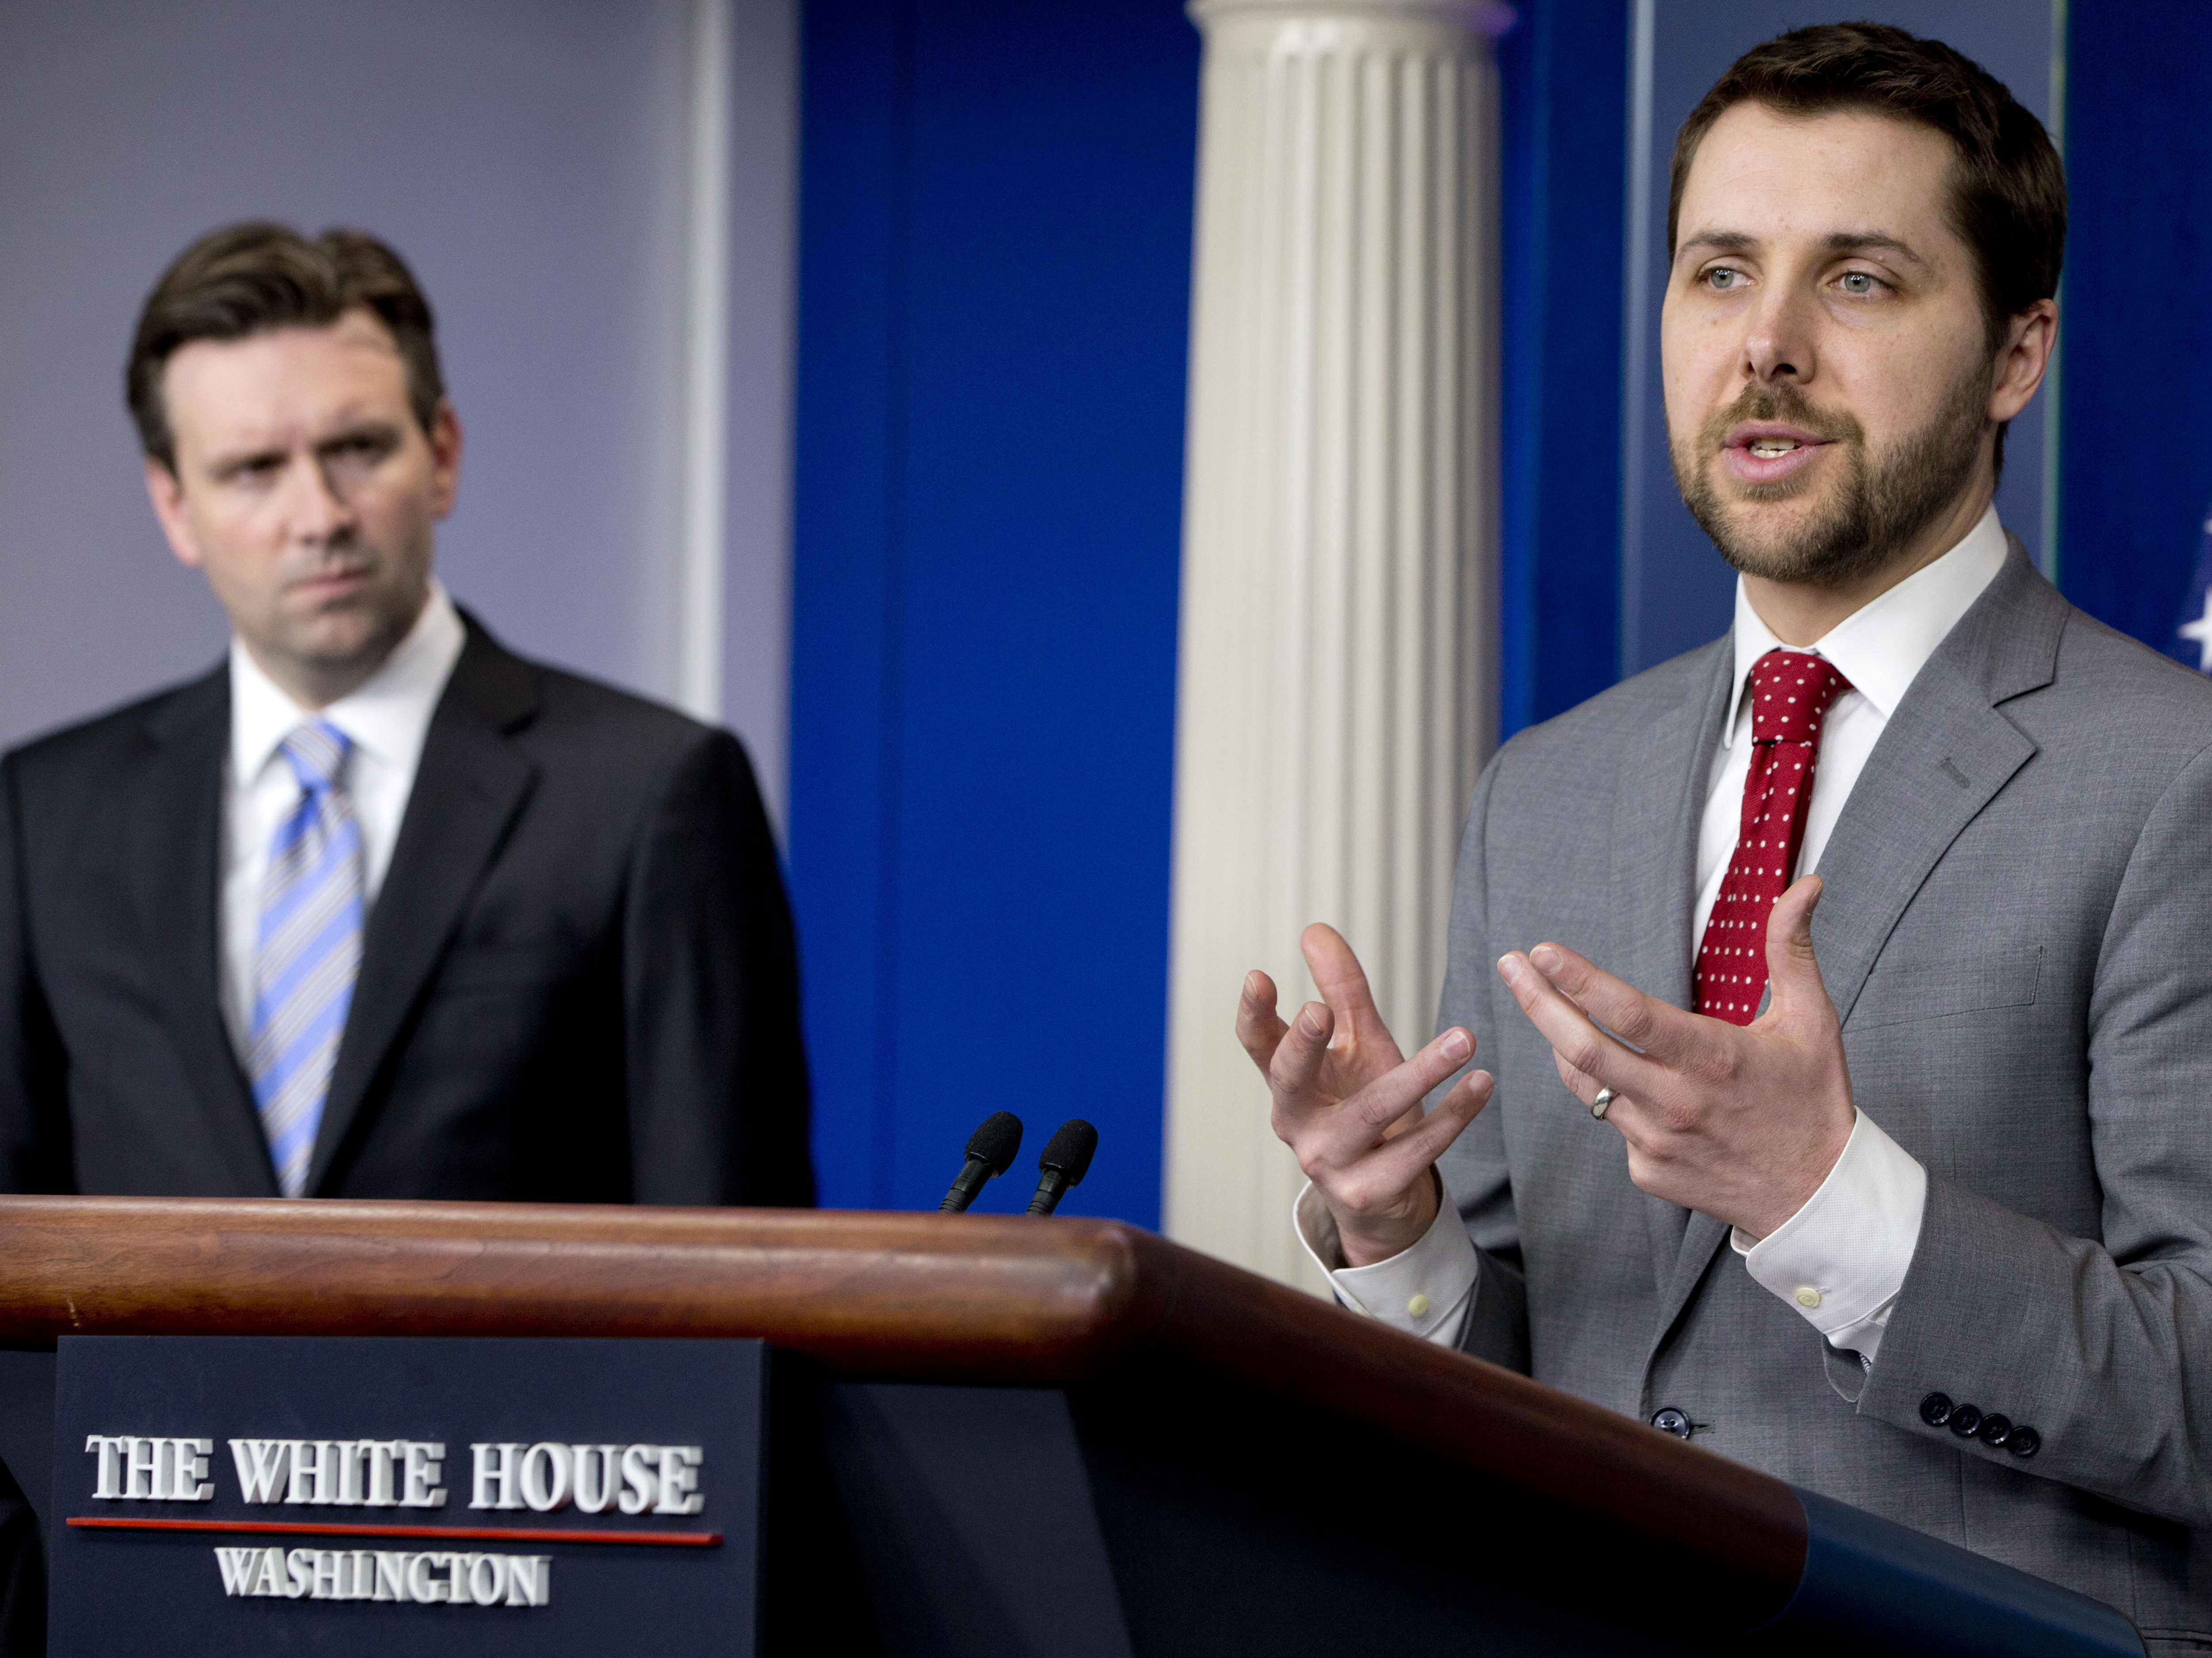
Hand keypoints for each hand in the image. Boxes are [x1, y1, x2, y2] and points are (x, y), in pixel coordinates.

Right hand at [1238, 923, 1492, 1266]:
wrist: (1381, 1195)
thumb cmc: (1362, 1104)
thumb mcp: (1355, 1045)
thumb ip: (1340, 990)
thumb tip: (1315, 930)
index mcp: (1289, 1084)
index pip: (1258, 1045)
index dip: (1252, 1013)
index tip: (1258, 977)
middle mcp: (1298, 1123)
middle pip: (1291, 1081)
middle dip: (1303, 1046)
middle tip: (1319, 1010)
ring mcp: (1330, 1162)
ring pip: (1370, 1114)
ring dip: (1419, 1073)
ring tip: (1464, 1038)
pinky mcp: (1370, 1191)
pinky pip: (1416, 1149)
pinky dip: (1454, 1116)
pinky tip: (1481, 1084)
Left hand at [1494, 875, 1853, 1239]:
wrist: (1818, 1197)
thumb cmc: (1813, 1100)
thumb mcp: (1812, 1020)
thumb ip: (1791, 949)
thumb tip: (1805, 885)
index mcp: (1714, 1060)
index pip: (1630, 1015)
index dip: (1580, 980)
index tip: (1542, 951)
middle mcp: (1677, 1103)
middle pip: (1584, 1048)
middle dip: (1537, 1002)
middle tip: (1509, 965)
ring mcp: (1656, 1142)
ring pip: (1587, 1084)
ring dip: (1563, 1043)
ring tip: (1548, 1006)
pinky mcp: (1647, 1171)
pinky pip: (1610, 1121)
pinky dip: (1609, 1092)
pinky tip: (1628, 1079)